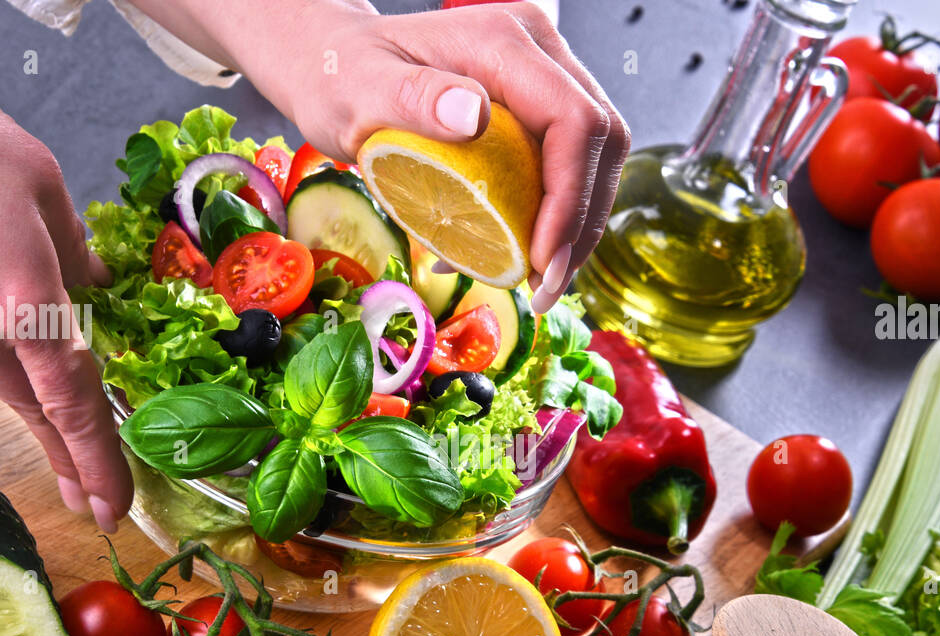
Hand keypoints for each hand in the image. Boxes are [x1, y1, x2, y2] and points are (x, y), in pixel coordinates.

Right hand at [0, 44, 130, 528]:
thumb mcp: (37, 177)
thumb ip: (73, 244)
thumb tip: (92, 286)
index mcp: (22, 299)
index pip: (71, 401)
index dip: (98, 458)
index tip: (114, 507)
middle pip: (36, 408)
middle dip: (71, 461)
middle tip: (95, 505)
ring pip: (3, 373)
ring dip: (39, 402)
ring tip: (69, 440)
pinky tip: (3, 307)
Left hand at [224, 1, 629, 312]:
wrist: (337, 66)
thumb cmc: (340, 76)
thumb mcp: (359, 90)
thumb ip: (412, 98)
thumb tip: (473, 116)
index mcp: (506, 42)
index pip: (575, 120)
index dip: (570, 198)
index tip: (539, 260)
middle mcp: (538, 53)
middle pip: (602, 142)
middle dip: (582, 224)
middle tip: (544, 289)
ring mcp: (543, 80)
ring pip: (595, 160)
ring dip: (575, 229)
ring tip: (534, 283)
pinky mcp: (537, 111)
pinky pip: (567, 168)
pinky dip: (551, 220)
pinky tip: (513, 256)